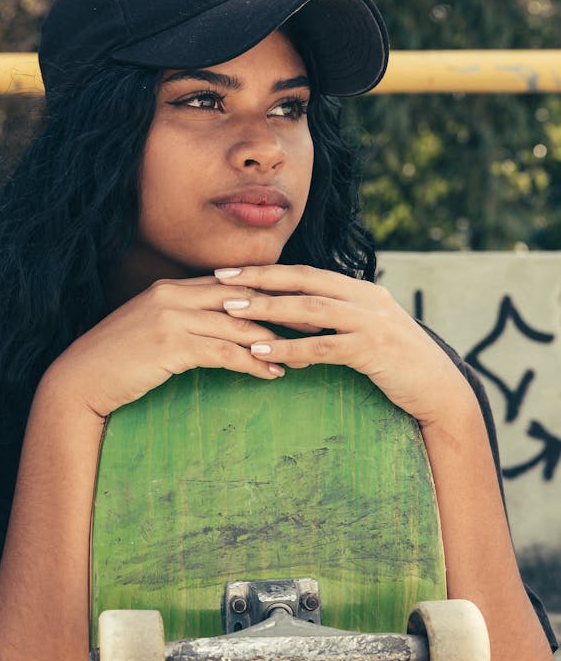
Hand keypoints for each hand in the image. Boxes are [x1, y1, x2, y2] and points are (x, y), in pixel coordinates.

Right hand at [47, 277, 285, 418]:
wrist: (79, 381)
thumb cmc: (117, 362)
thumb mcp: (151, 331)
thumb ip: (182, 322)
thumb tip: (217, 328)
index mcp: (170, 287)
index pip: (230, 285)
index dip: (268, 293)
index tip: (299, 303)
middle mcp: (172, 295)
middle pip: (241, 298)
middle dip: (283, 311)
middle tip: (317, 324)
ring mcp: (170, 318)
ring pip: (236, 325)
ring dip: (274, 342)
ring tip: (303, 356)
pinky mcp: (170, 345)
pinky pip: (223, 352)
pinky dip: (252, 363)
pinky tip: (272, 374)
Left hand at [215, 264, 473, 426]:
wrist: (441, 391)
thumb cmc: (399, 365)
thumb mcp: (367, 332)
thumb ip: (337, 319)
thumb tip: (296, 314)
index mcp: (360, 289)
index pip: (306, 271)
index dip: (267, 269)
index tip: (230, 270)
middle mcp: (365, 297)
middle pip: (303, 280)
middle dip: (259, 278)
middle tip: (219, 279)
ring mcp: (371, 321)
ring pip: (310, 308)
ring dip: (268, 308)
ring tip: (231, 311)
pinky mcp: (374, 349)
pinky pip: (323, 346)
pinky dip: (290, 346)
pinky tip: (262, 350)